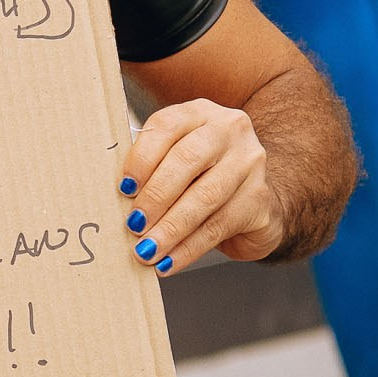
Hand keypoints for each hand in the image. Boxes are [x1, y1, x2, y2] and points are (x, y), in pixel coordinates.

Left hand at [118, 99, 282, 274]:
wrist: (254, 198)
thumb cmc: (200, 177)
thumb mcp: (174, 160)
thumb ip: (149, 168)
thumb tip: (117, 198)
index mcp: (198, 113)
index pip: (166, 127)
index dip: (142, 158)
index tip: (124, 188)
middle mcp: (229, 130)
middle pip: (187, 160)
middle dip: (156, 196)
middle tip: (133, 225)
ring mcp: (250, 163)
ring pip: (205, 197)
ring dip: (170, 228)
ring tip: (146, 250)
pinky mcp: (260, 199)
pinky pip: (219, 226)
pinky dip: (188, 248)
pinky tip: (168, 263)